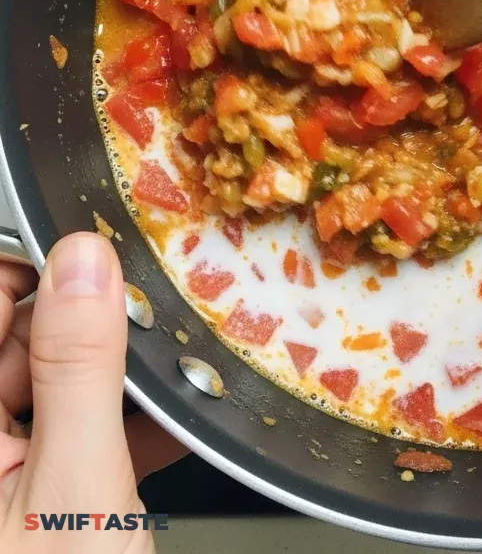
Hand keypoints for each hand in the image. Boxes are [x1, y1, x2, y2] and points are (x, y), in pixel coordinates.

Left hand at [0, 232, 185, 550]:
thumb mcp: (75, 490)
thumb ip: (78, 368)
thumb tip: (82, 261)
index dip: (39, 274)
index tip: (105, 262)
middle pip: (22, 346)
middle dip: (95, 333)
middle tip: (161, 324)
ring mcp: (5, 482)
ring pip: (60, 392)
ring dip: (123, 381)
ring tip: (179, 376)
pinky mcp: (41, 506)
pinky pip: (81, 441)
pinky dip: (129, 431)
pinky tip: (173, 429)